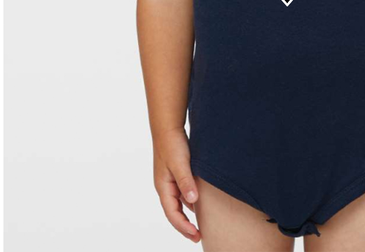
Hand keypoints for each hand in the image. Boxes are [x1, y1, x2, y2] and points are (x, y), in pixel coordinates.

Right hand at [152, 126, 200, 243]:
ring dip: (188, 215)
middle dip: (185, 226)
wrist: (168, 126)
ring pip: (179, 203)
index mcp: (163, 187)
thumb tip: (193, 201)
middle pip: (174, 212)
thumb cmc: (172, 144)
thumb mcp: (180, 163)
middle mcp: (166, 187)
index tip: (196, 236)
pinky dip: (191, 201)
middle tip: (199, 237)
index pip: (172, 214)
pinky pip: (184, 193)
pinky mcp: (177, 174)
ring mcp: (171, 181)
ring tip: (201, 224)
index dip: (184, 227)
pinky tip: (201, 203)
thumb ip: (186, 182)